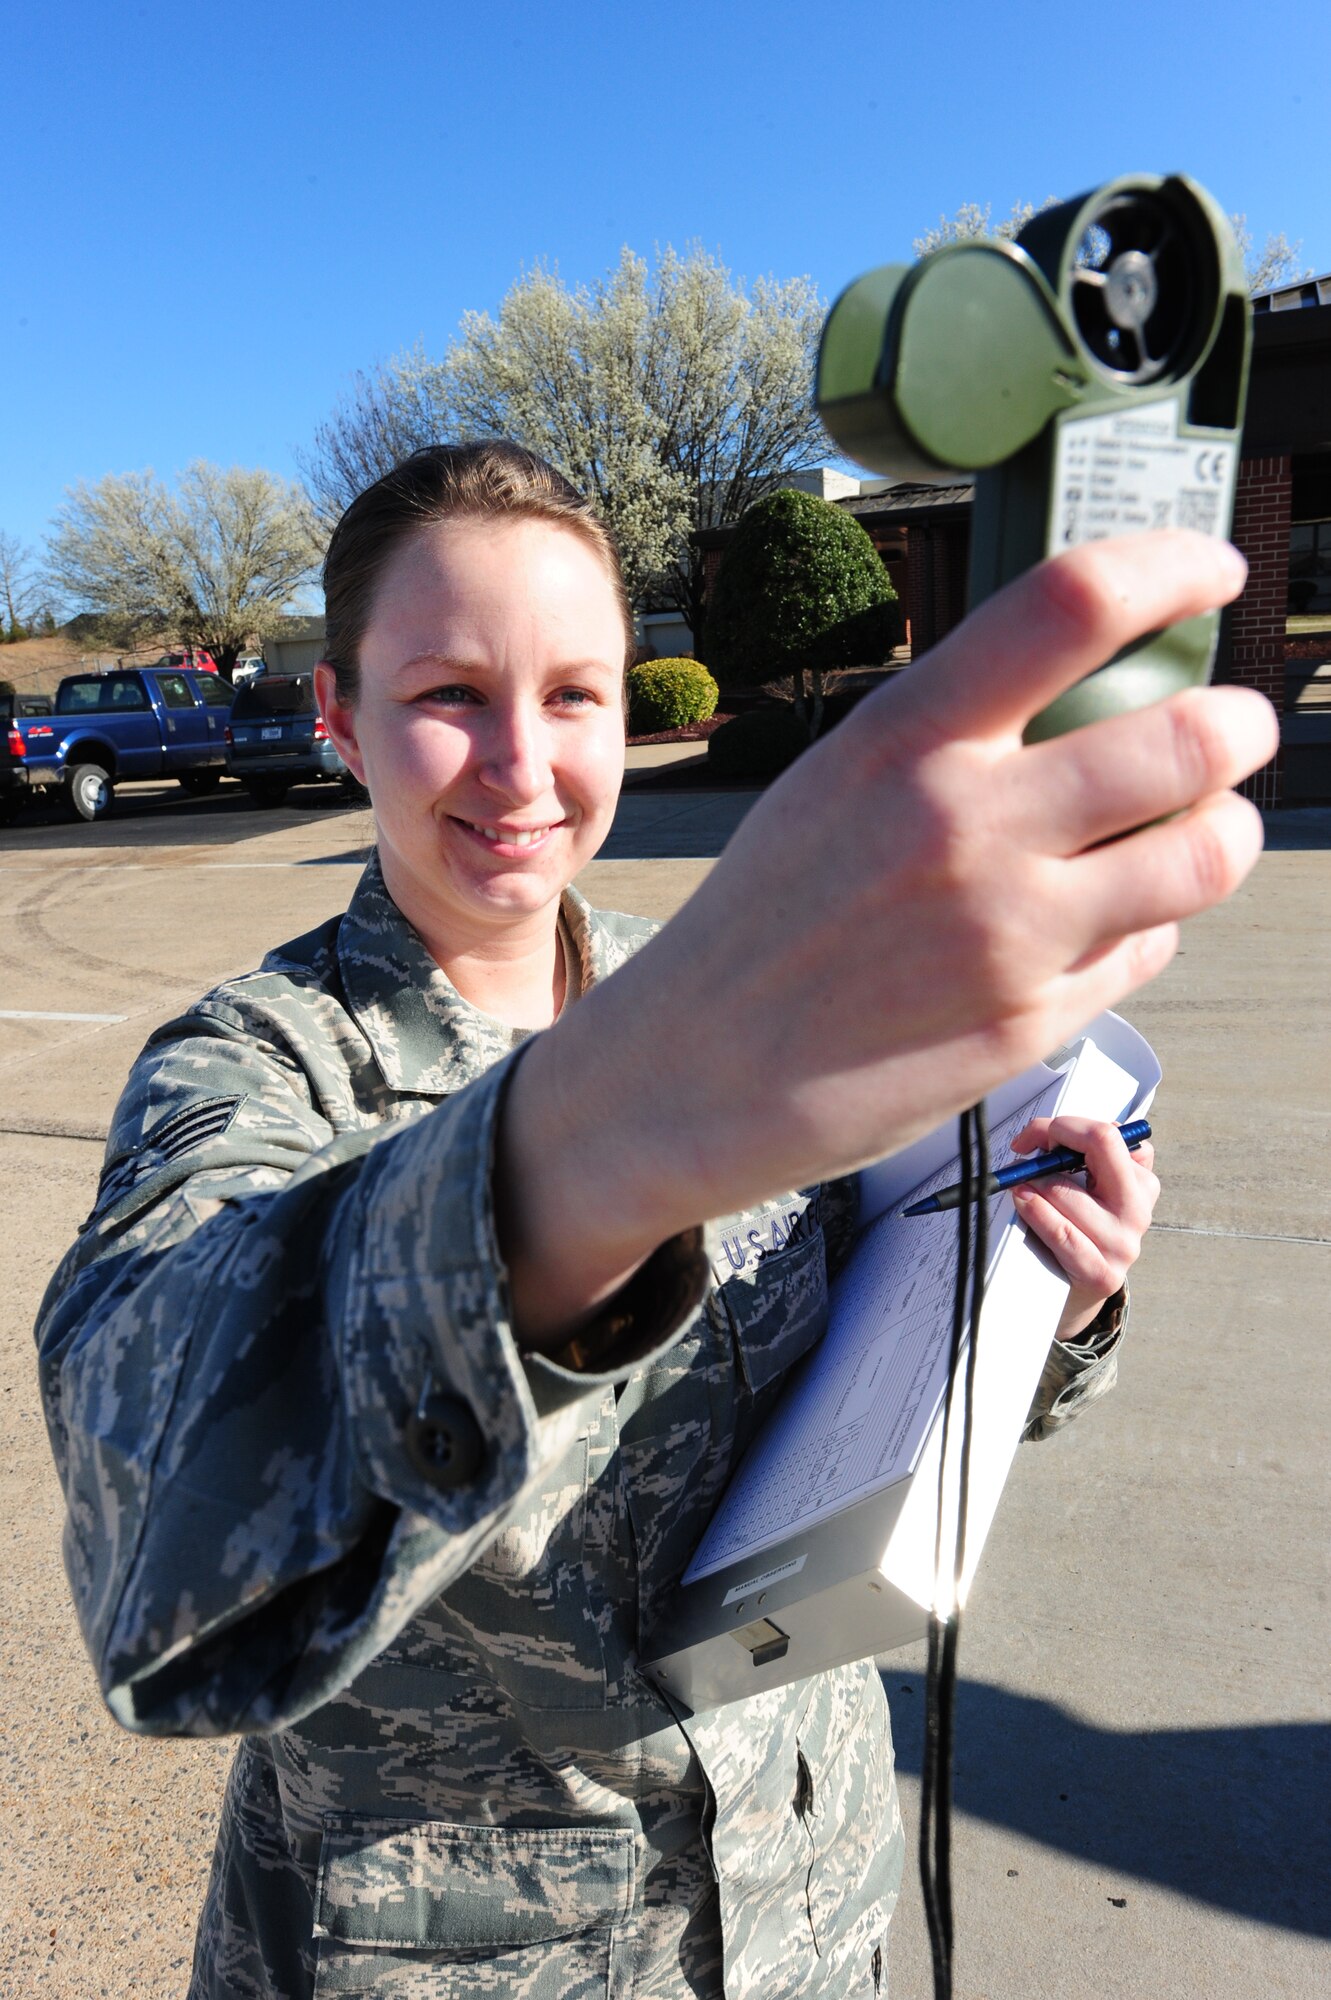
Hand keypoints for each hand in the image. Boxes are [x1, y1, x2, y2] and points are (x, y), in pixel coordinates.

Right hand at [503, 530, 1274, 1343]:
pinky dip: (1150, 926)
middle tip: (1235, 728)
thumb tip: (1086, 682)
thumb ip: (950, 733)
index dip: (1174, 566)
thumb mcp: (832, 785)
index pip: (1073, 603)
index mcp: (902, 740)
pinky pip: (1149, 948)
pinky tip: (1104, 924)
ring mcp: (1007, 934)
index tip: (1214, 571)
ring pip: (1206, 854)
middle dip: (1241, 725)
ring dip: (1230, 829)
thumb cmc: (763, 919)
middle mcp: (965, 826)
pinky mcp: (1031, 1023)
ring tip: (1212, 826)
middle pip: (1187, 736)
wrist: (694, 1073)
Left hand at [1008, 1115, 1159, 1340]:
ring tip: (1021, 1187)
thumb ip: (1086, 1157)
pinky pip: (1064, 1234)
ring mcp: (1124, 1244)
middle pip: (1102, 1145)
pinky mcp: (1103, 1274)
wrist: (1074, 1292)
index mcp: (1141, 1181)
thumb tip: (1054, 1132)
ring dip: (1035, 1183)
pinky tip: (1022, 1201)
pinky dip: (1037, 1213)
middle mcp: (1138, 1209)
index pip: (1109, 1133)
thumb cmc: (1075, 1229)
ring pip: (1068, 1190)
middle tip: (1026, 1149)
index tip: (1037, 1134)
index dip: (1067, 1124)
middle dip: (1054, 1135)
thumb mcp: (1090, 1190)